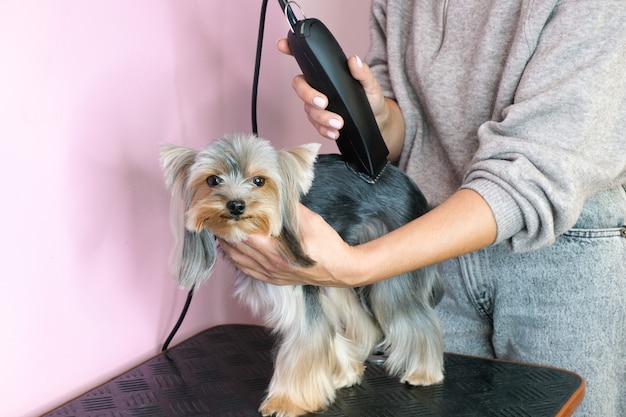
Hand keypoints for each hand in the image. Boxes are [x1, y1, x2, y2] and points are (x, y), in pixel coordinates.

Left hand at [218, 204, 364, 287]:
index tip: (222, 212)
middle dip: (225, 233)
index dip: (229, 223)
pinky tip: (234, 250)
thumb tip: (275, 191)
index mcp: (274, 251)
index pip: (241, 236)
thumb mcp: (309, 220)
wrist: (341, 270)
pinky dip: (237, 259)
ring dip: (228, 246)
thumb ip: (288, 208)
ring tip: (221, 231)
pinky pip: (247, 270)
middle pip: (236, 248)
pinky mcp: (273, 280)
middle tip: (217, 218)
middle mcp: (268, 265)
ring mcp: (270, 274)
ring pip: (238, 261)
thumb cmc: (326, 245)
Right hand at [276, 38, 388, 141]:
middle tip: (323, 103)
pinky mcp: (320, 122)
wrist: (376, 120)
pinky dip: (324, 129)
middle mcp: (317, 87)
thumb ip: (363, 73)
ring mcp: (316, 105)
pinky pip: (316, 126)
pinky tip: (334, 132)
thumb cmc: (370, 98)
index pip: (305, 60)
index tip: (283, 44)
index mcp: (326, 74)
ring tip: (339, 122)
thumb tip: (354, 60)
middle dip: (309, 96)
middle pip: (300, 87)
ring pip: (309, 110)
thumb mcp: (370, 84)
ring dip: (322, 118)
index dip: (291, 50)